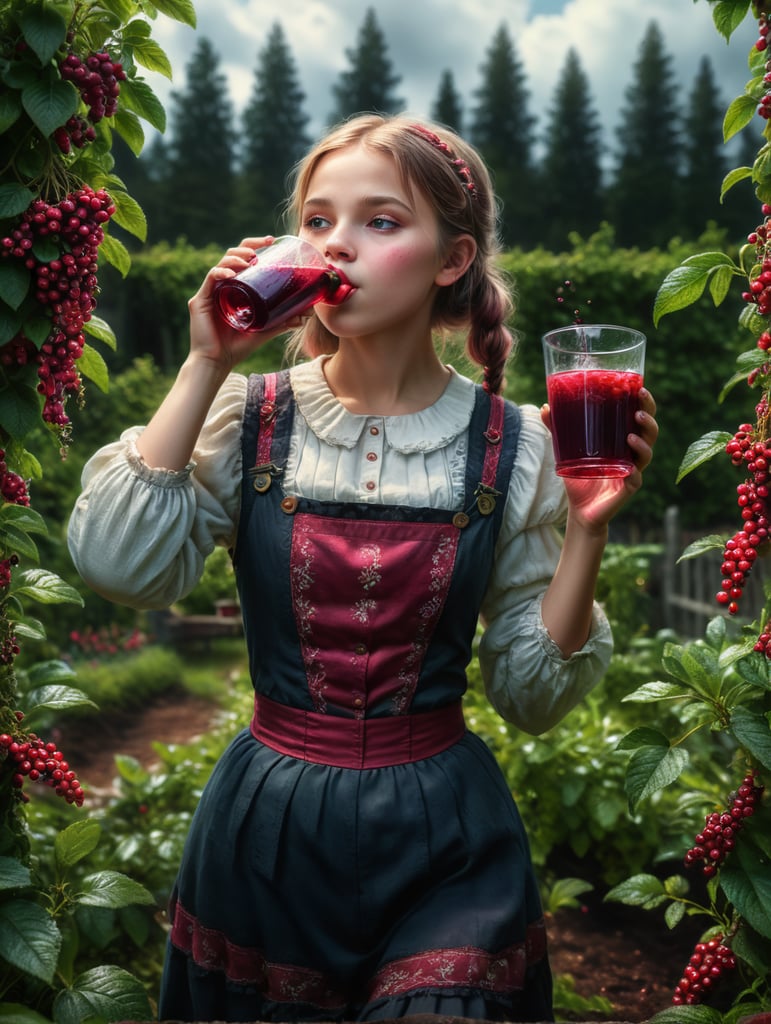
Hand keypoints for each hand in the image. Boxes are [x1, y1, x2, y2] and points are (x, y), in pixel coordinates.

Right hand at [187, 237, 305, 368]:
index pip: (243, 260)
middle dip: (248, 246)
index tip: (271, 240)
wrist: (217, 363)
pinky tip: (231, 274)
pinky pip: (210, 278)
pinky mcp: (199, 300)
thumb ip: (282, 322)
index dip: (255, 246)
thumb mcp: (264, 331)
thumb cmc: (237, 347)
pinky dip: (221, 272)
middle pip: (232, 255)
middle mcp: (221, 286)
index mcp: (235, 288)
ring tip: (249, 260)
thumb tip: (304, 315)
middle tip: (264, 244)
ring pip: (222, 263)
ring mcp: (210, 292)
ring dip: (236, 257)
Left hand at [540, 387, 657, 531]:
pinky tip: (631, 467)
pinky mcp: (627, 489)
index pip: (641, 418)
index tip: (640, 389)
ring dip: (643, 442)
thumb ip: (557, 429)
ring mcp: (633, 471)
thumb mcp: (566, 450)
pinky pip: (636, 479)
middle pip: (650, 432)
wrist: (580, 510)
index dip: (645, 404)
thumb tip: (545, 406)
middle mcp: (633, 454)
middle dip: (648, 418)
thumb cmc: (579, 478)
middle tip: (638, 409)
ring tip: (632, 434)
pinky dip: (635, 472)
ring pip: (647, 454)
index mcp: (623, 441)